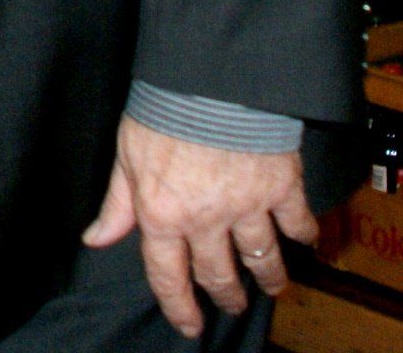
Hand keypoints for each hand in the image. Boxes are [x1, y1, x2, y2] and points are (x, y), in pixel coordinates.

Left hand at [80, 115, 316, 336]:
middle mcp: (206, 220)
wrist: (209, 77)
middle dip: (226, 295)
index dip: (179, 306)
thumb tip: (96, 238)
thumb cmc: (162, 110)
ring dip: (269, 276)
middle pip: (219, 274)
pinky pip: (297, 221)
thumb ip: (116, 203)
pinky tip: (306, 240)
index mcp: (163, 214)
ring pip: (262, 257)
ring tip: (273, 285)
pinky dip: (305, 234)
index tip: (190, 325)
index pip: (169, 276)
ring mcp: (248, 206)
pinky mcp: (282, 186)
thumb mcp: (126, 156)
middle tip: (232, 304)